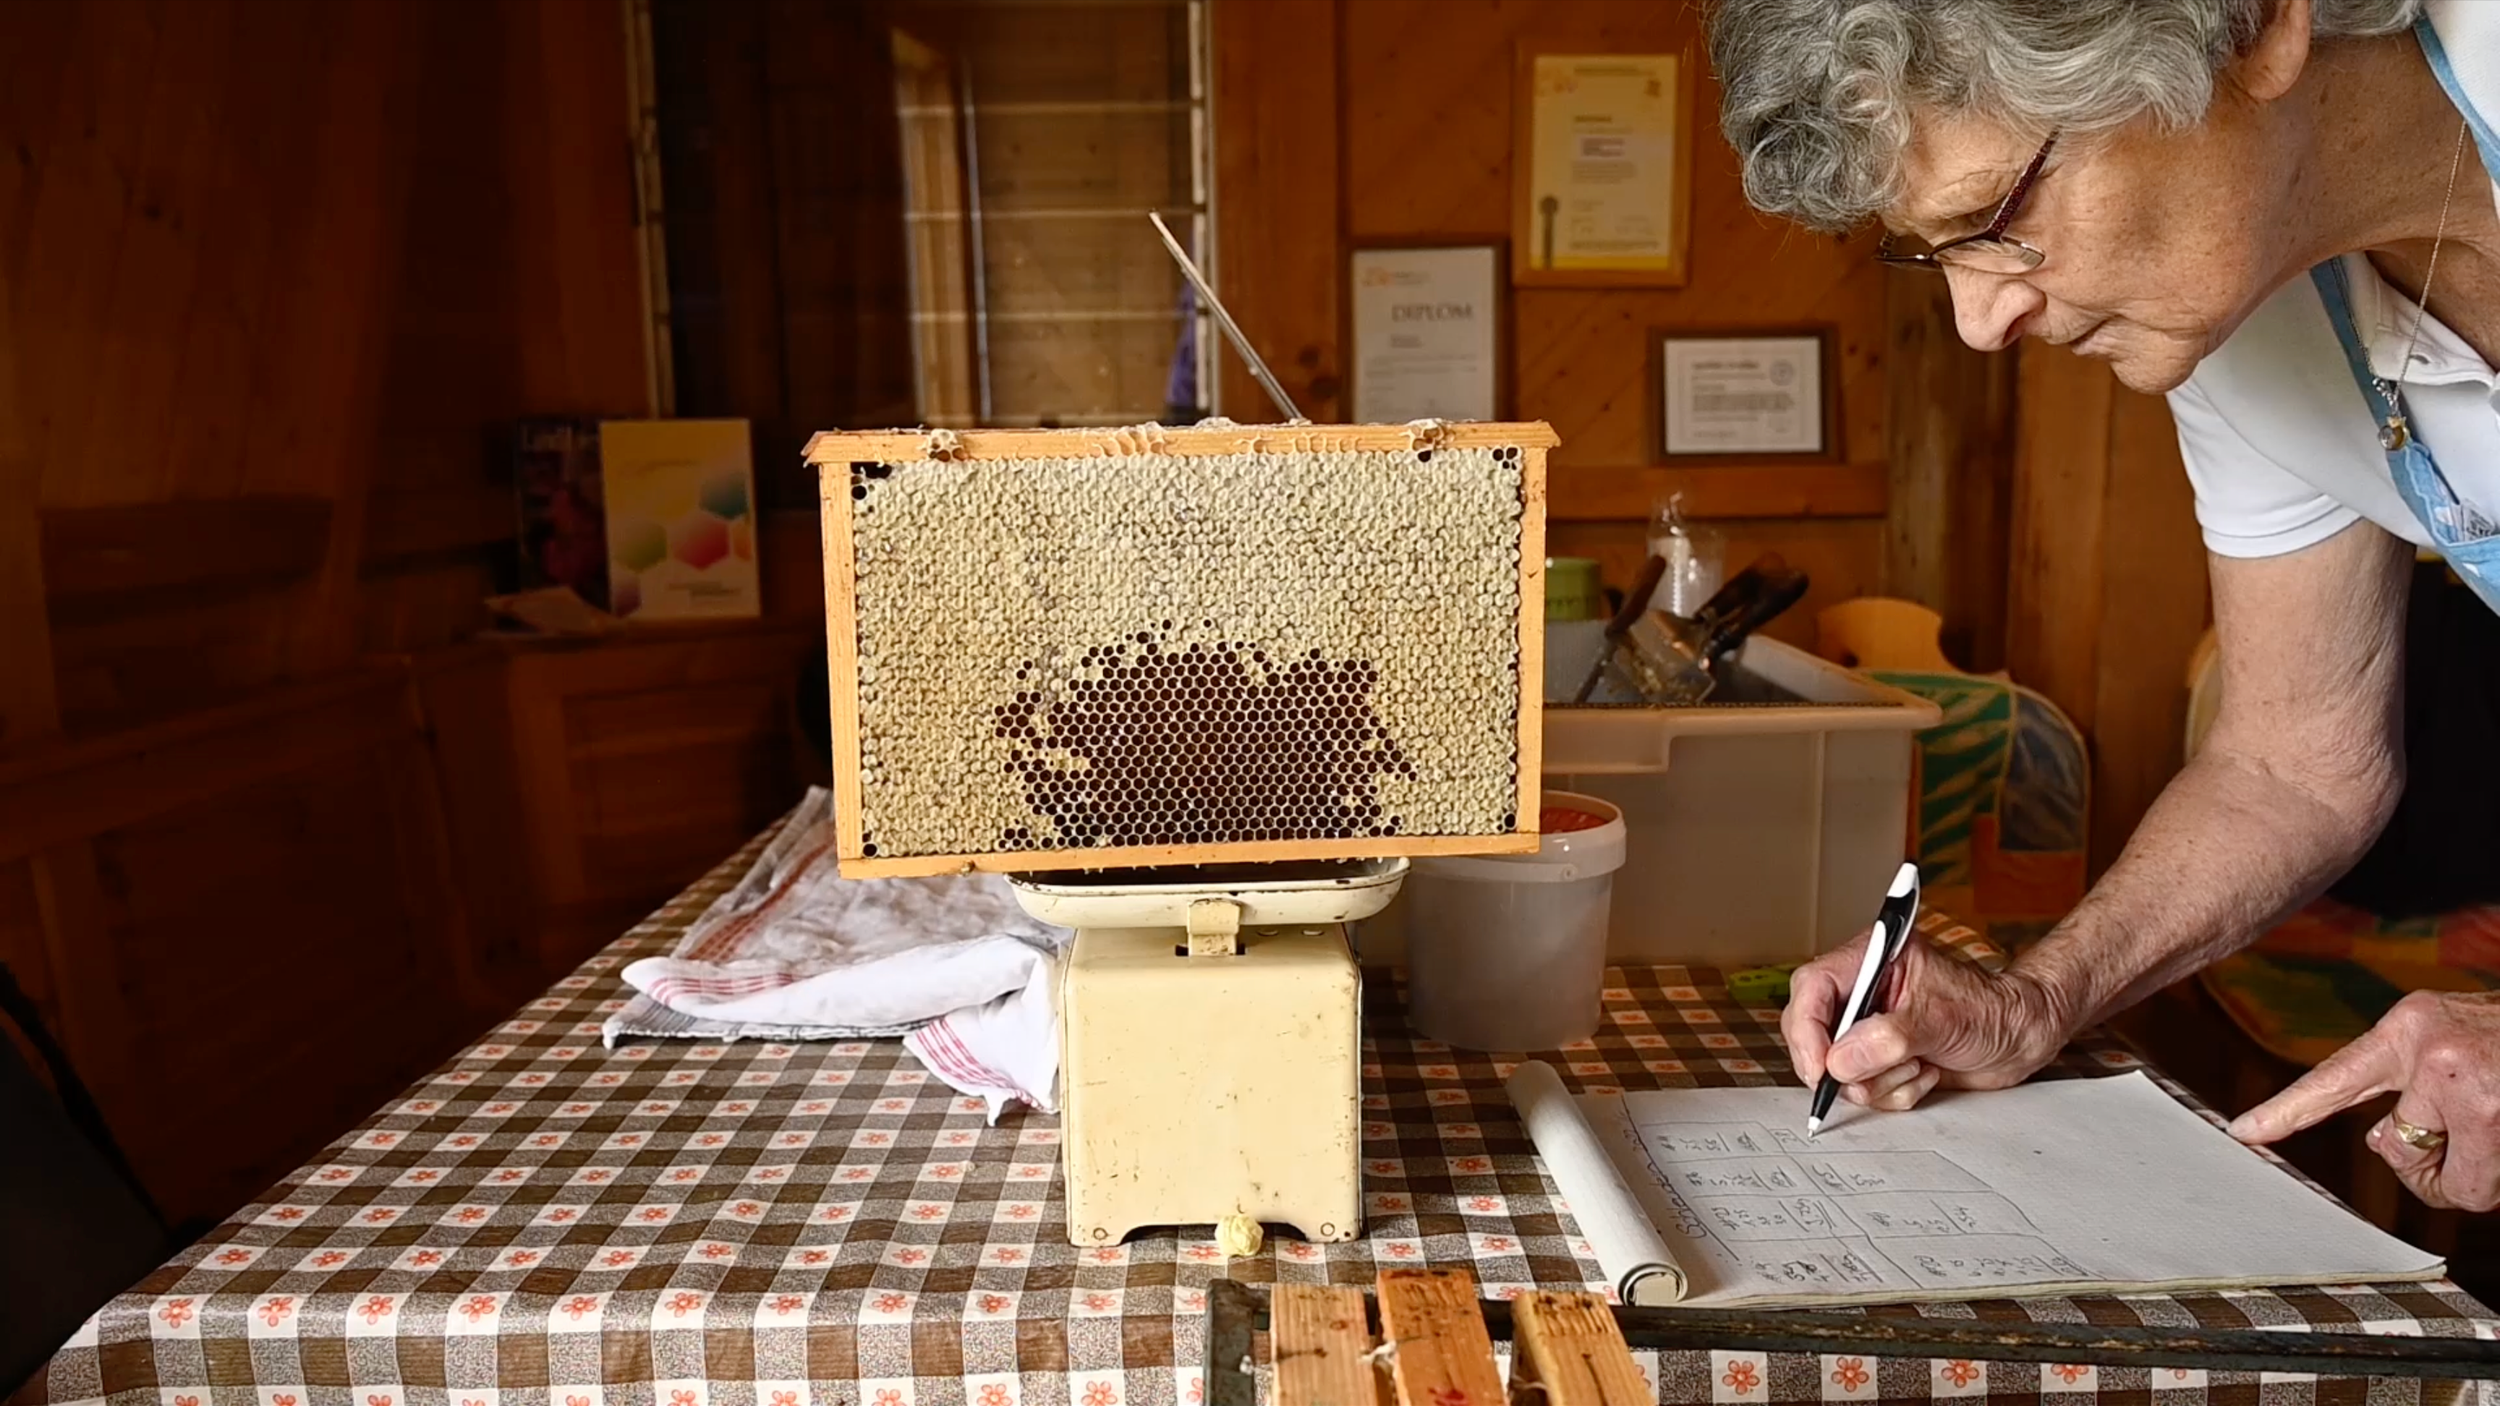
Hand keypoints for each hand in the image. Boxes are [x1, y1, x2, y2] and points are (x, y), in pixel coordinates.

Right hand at [1780, 928, 2073, 1111]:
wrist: (2021, 1040)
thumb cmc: (1990, 1011)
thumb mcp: (1940, 1019)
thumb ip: (1887, 1039)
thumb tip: (1840, 1062)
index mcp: (1872, 960)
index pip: (1813, 986)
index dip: (1807, 1028)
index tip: (1820, 1067)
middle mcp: (1863, 992)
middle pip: (1814, 1031)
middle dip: (1846, 1064)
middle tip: (1869, 1078)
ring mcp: (1869, 1029)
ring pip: (1840, 1069)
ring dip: (1882, 1080)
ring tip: (1920, 1063)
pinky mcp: (1879, 1061)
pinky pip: (1866, 1089)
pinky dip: (1896, 1092)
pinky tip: (1925, 1072)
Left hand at [2228, 990, 2499, 1210]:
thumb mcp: (2456, 1037)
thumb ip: (2412, 1082)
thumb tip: (2384, 1142)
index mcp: (2410, 1029)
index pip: (2336, 1076)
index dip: (2287, 1109)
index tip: (2242, 1132)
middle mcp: (2433, 1054)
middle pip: (2400, 1153)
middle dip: (2436, 1163)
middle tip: (2475, 1136)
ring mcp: (2474, 1089)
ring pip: (2458, 1183)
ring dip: (2483, 1173)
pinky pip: (2487, 1188)